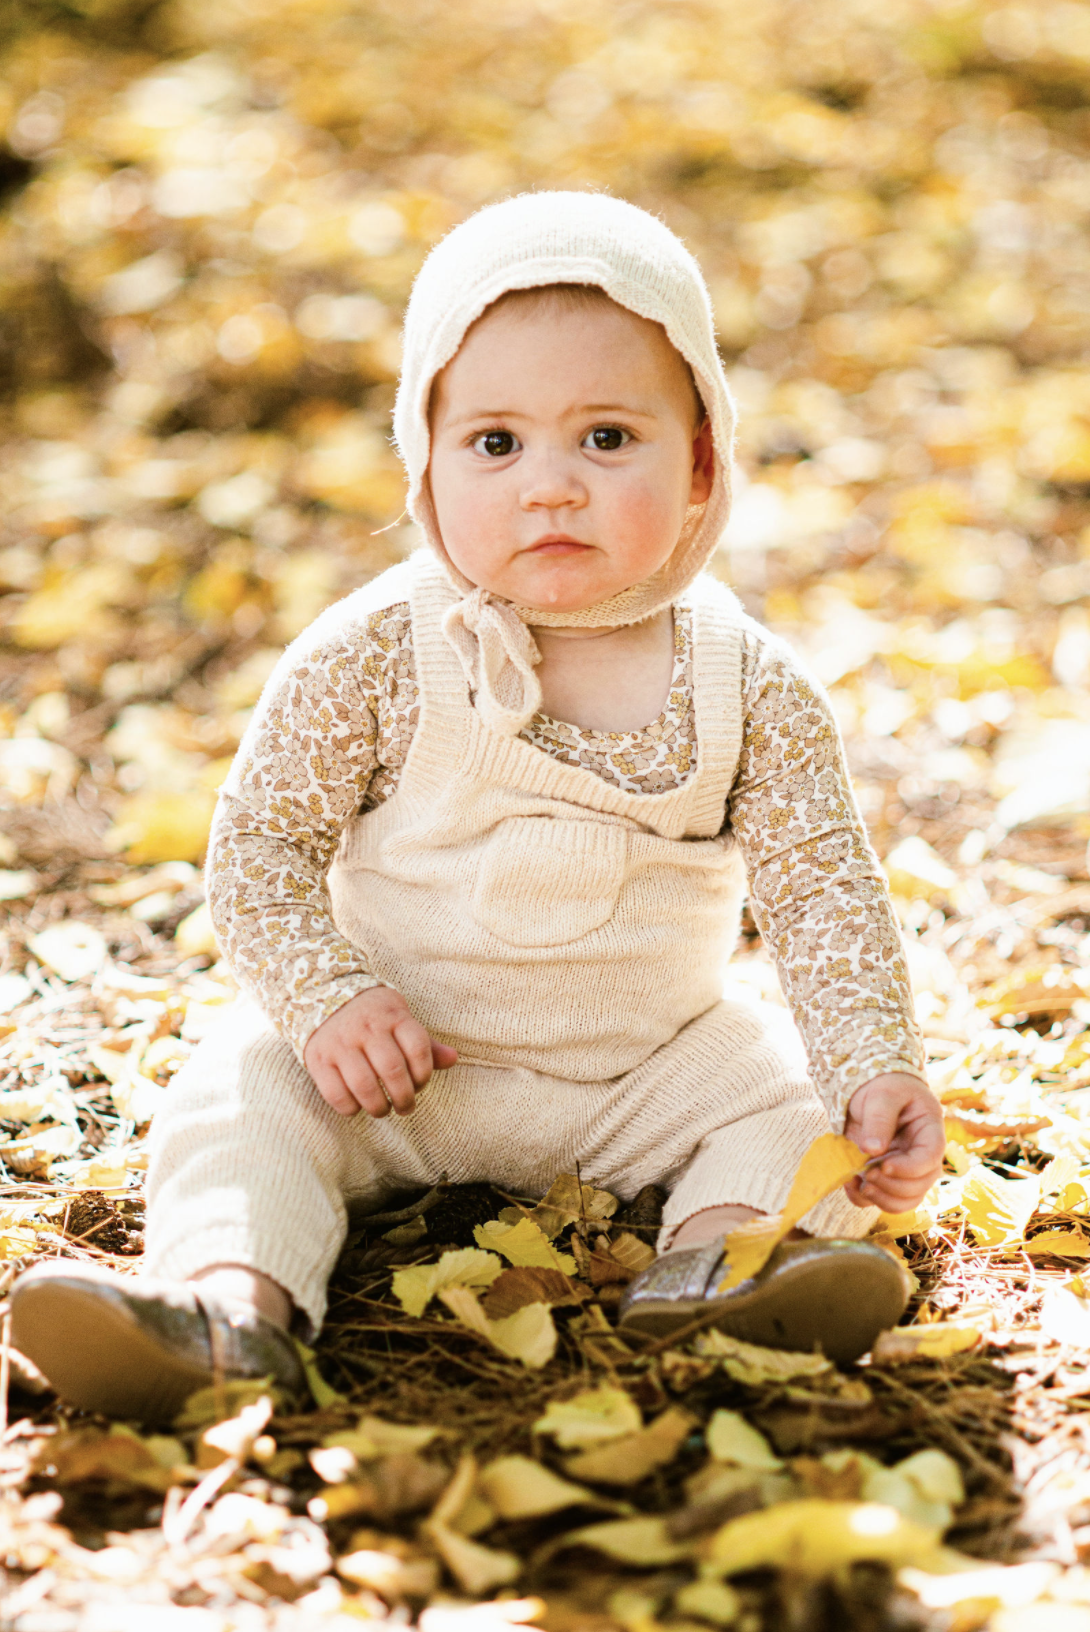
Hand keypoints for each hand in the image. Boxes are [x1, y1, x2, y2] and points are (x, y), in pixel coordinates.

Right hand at [303, 988, 456, 1117]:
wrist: (320, 993)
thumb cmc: (371, 1014)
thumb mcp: (399, 1017)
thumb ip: (424, 1043)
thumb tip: (453, 1059)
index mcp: (392, 1015)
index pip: (418, 1048)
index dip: (424, 1074)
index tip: (420, 1084)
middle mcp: (366, 1028)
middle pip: (393, 1070)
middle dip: (405, 1098)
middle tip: (406, 1107)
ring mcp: (339, 1043)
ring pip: (364, 1086)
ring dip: (379, 1107)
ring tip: (383, 1110)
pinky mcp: (317, 1059)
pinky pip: (335, 1094)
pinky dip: (350, 1108)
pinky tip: (358, 1106)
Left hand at [843, 1072, 944, 1213]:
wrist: (871, 1090)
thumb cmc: (884, 1087)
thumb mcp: (882, 1095)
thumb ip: (879, 1119)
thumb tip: (872, 1150)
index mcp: (930, 1133)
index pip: (930, 1159)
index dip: (909, 1169)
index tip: (884, 1165)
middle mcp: (922, 1157)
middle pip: (919, 1186)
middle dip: (892, 1186)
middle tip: (867, 1174)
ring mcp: (905, 1170)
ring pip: (904, 1201)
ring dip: (882, 1199)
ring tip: (859, 1184)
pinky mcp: (886, 1177)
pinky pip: (881, 1199)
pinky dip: (865, 1199)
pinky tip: (851, 1184)